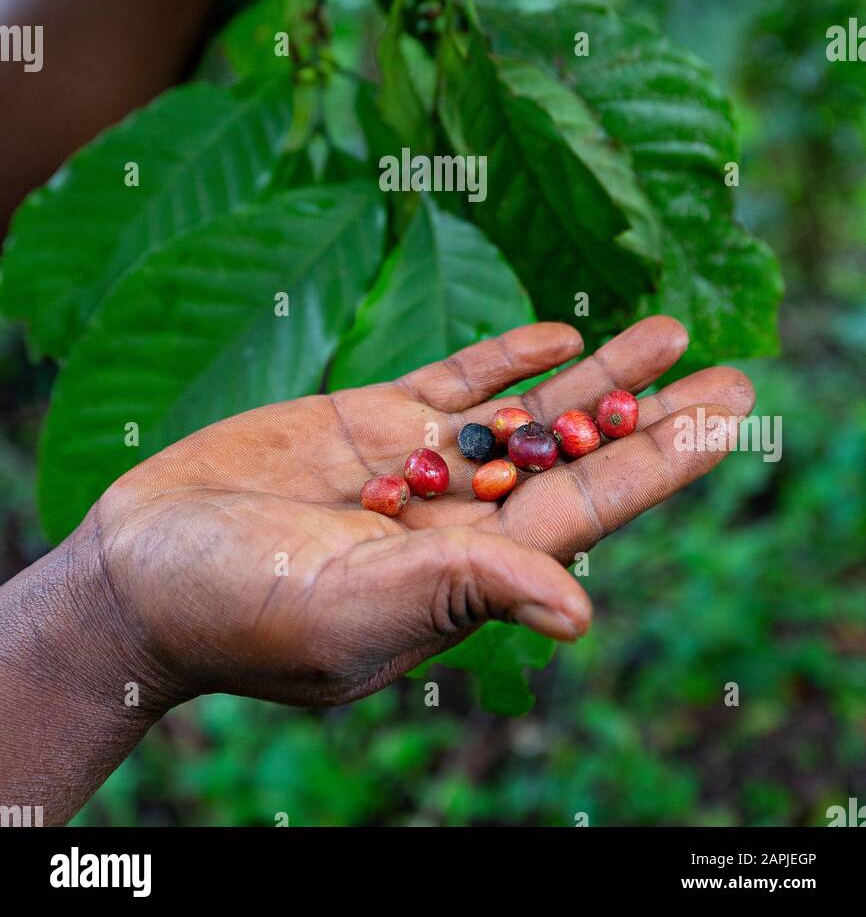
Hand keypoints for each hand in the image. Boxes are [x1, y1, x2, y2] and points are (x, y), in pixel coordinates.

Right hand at [91, 317, 753, 710]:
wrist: (137, 570)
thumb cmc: (235, 610)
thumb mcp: (350, 609)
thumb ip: (463, 593)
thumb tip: (583, 613)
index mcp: (464, 573)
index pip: (587, 512)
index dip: (661, 465)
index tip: (728, 421)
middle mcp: (456, 518)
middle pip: (579, 457)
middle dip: (655, 415)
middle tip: (732, 372)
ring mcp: (417, 466)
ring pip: (529, 413)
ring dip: (600, 376)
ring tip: (671, 329)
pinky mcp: (368, 422)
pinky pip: (455, 384)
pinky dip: (507, 358)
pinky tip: (560, 334)